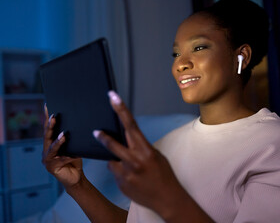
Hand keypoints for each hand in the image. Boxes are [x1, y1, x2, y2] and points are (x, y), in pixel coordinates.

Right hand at [42, 104, 82, 188]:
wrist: (76, 178)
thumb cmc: (74, 160)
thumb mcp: (73, 146)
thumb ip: (71, 137)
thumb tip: (78, 122)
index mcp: (50, 143)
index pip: (48, 128)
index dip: (47, 117)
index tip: (48, 105)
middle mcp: (46, 150)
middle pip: (47, 136)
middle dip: (50, 126)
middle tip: (54, 116)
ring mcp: (47, 159)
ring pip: (52, 148)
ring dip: (58, 141)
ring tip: (64, 135)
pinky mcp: (52, 167)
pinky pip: (62, 160)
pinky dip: (69, 156)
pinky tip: (75, 154)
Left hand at [93, 91, 186, 218]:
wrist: (167, 199)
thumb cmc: (164, 174)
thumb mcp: (156, 156)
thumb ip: (140, 147)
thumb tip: (126, 140)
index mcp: (146, 150)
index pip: (131, 125)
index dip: (120, 109)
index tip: (112, 97)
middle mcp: (134, 161)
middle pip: (112, 144)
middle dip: (103, 137)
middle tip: (95, 131)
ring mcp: (126, 174)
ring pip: (112, 160)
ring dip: (117, 160)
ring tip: (132, 169)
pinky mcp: (121, 184)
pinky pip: (115, 172)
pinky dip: (120, 172)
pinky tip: (132, 179)